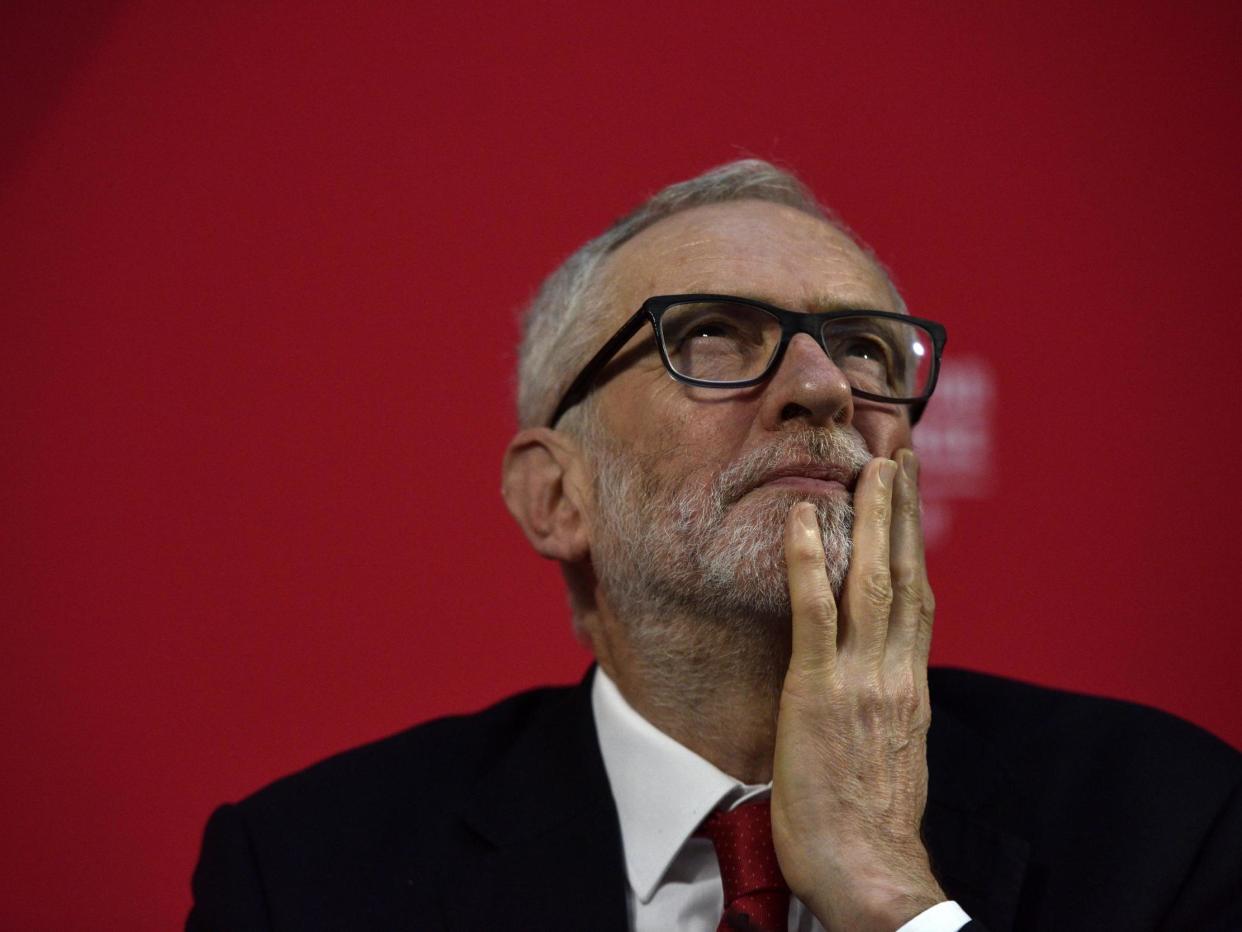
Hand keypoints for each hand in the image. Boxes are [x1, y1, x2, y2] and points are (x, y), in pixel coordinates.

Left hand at [770, 450, 943, 931]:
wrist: (868, 873)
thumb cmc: (869, 823)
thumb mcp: (891, 753)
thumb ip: (887, 706)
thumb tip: (878, 680)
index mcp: (911, 687)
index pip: (919, 600)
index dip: (916, 546)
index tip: (911, 501)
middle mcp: (896, 673)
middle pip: (907, 575)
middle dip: (903, 512)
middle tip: (898, 454)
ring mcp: (862, 679)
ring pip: (873, 580)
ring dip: (873, 517)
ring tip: (870, 465)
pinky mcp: (821, 691)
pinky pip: (815, 612)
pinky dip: (810, 559)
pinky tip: (804, 516)